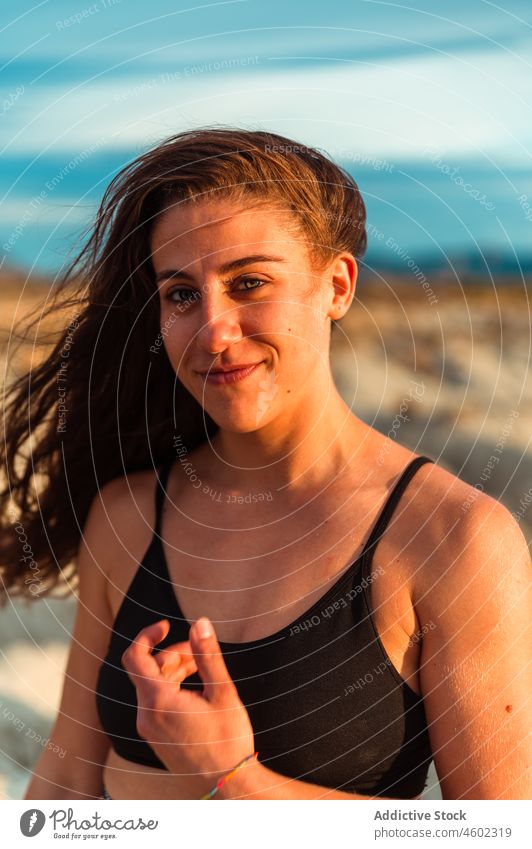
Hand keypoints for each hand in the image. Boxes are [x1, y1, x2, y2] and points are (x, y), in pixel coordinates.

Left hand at [121, 617, 254, 797]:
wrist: (227, 784)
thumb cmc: (227, 740)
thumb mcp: (222, 692)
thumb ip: (207, 655)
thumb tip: (200, 624)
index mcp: (158, 702)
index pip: (135, 657)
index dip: (147, 635)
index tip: (166, 625)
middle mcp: (146, 715)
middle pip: (147, 669)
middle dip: (171, 653)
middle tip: (198, 650)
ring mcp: (150, 728)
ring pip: (152, 686)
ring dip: (173, 670)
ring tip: (201, 667)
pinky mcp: (157, 736)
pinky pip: (156, 702)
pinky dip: (171, 688)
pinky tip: (195, 688)